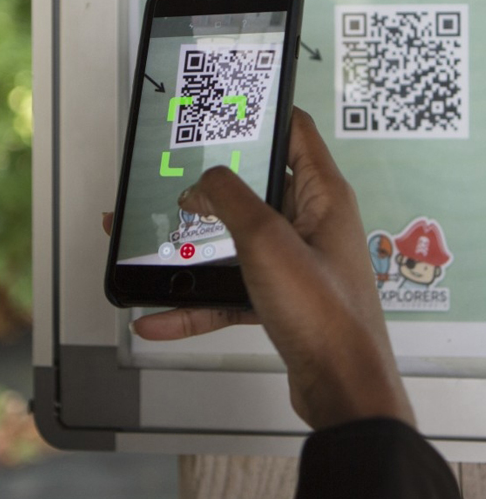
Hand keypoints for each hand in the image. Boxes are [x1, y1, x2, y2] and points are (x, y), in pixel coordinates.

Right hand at [106, 109, 414, 430]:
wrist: (341, 392)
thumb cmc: (324, 313)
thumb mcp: (265, 238)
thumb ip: (228, 199)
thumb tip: (202, 183)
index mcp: (323, 196)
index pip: (295, 131)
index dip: (262, 113)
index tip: (225, 107)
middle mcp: (311, 223)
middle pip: (256, 187)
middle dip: (211, 183)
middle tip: (175, 172)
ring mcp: (294, 262)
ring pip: (235, 240)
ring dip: (195, 243)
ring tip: (156, 238)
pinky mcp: (279, 297)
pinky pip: (229, 288)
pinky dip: (196, 299)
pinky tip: (158, 313)